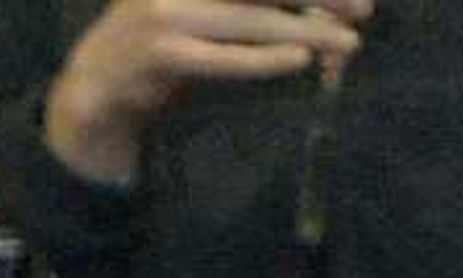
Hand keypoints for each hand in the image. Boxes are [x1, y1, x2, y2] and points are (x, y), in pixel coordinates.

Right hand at [45, 0, 368, 187]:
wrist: (98, 83)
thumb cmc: (164, 40)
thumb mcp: (204, 4)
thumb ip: (249, 1)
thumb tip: (318, 5)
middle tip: (364, 9)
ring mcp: (167, 11)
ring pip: (253, 19)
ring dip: (307, 31)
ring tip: (348, 43)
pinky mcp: (162, 53)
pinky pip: (225, 56)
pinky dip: (265, 58)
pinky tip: (299, 59)